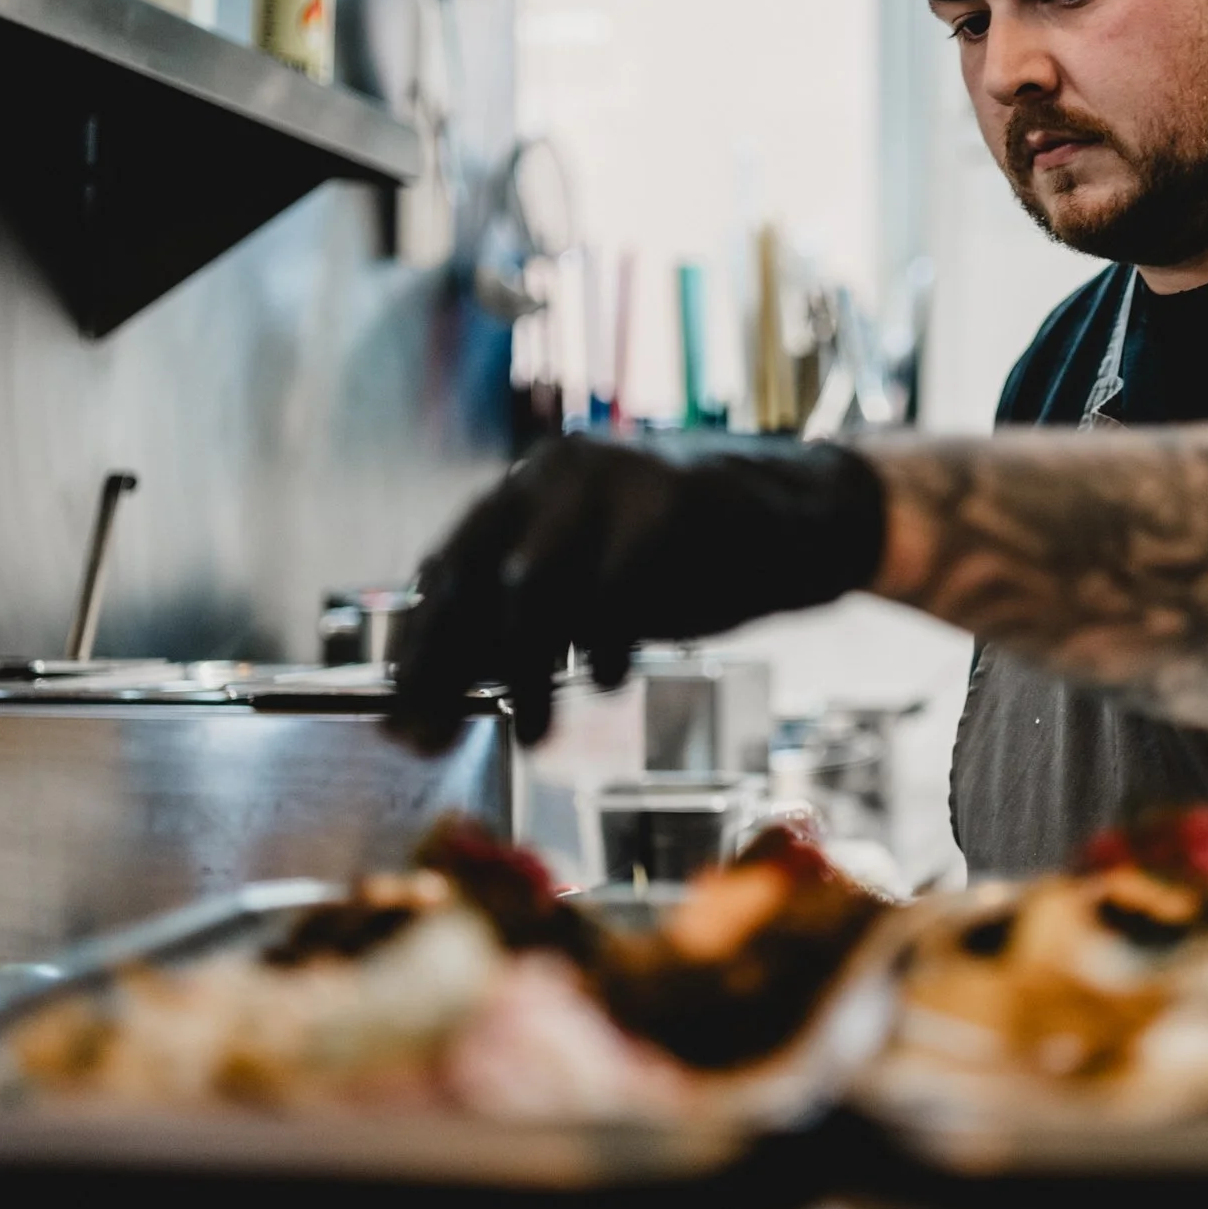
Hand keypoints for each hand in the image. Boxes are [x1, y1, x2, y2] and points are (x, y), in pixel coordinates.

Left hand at [390, 433, 886, 747]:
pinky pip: (617, 587)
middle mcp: (558, 470)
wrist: (807, 514)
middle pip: (475, 576)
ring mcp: (614, 479)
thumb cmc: (697, 556)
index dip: (418, 643)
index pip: (449, 565)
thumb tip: (453, 683)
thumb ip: (537, 617)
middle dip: (443, 666)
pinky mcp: (671, 500)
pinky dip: (606, 644)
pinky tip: (609, 679)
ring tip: (533, 732)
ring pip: (534, 585)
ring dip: (523, 671)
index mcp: (530, 485)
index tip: (399, 710)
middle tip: (426, 737)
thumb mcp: (602, 583)